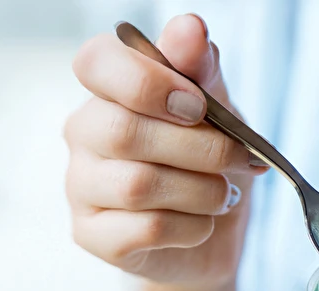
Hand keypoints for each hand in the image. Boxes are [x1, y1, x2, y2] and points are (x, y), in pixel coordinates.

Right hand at [64, 14, 266, 286]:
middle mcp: (83, 133)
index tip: (199, 106)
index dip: (149, 82)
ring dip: (202, 192)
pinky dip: (192, 227)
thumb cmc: (208, 162)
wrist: (214, 234)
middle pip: (123, 131)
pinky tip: (202, 224)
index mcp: (109, 90)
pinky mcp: (92, 235)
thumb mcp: (217, 111)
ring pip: (137, 185)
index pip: (96, 62)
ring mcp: (80, 186)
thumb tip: (189, 28)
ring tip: (223, 195)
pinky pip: (145, 229)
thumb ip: (201, 71)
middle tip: (238, 159)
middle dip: (200, 148)